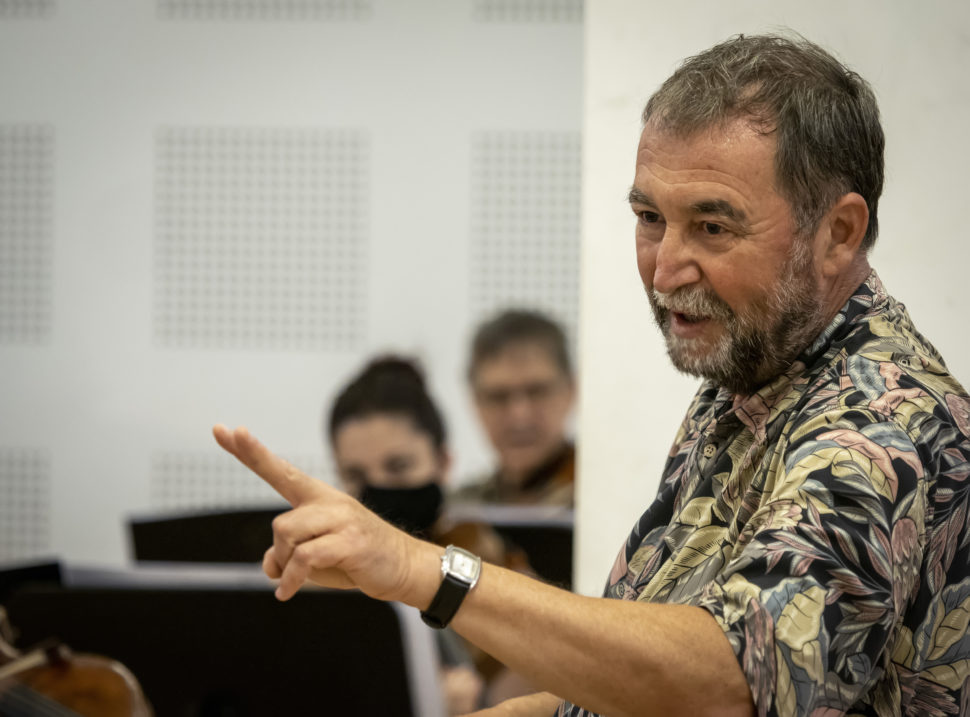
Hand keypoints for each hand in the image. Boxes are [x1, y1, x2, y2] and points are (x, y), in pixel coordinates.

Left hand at [212, 424, 436, 602]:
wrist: (404, 567)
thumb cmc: (356, 559)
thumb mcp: (314, 558)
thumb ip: (287, 556)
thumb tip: (269, 566)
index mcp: (318, 498)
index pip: (279, 470)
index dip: (250, 452)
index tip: (224, 429)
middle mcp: (329, 502)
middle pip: (279, 522)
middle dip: (278, 553)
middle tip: (285, 571)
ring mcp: (342, 519)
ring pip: (287, 535)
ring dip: (287, 565)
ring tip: (298, 579)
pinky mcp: (350, 541)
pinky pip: (304, 557)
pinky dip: (291, 579)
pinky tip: (287, 592)